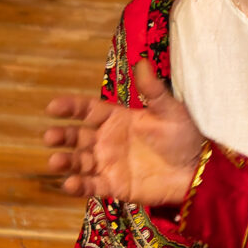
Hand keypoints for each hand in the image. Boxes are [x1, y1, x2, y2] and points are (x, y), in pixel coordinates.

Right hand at [45, 60, 208, 206]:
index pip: (87, 110)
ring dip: (66, 161)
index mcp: (117, 119)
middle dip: (62, 136)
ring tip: (55, 161)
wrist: (197, 171)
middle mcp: (107, 141)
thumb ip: (153, 90)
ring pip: (80, 162)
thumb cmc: (184, 138)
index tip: (52, 107)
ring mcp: (109, 164)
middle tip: (50, 136)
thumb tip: (142, 61)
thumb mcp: (170, 111)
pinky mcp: (115, 186)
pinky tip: (69, 184)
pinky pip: (93, 186)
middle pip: (77, 136)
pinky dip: (80, 186)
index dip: (69, 107)